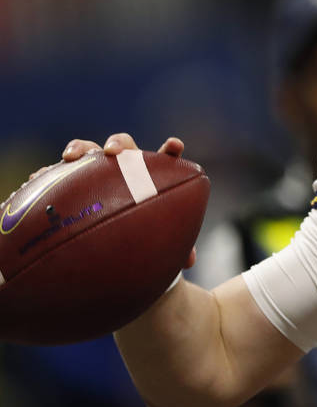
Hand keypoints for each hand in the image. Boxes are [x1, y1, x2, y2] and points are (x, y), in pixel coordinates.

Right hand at [56, 133, 195, 268]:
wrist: (118, 237)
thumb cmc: (146, 234)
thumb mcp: (160, 240)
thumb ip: (176, 246)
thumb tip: (189, 262)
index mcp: (152, 176)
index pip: (166, 159)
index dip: (171, 150)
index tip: (174, 145)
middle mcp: (125, 168)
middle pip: (124, 146)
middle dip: (119, 144)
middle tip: (113, 152)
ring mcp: (99, 171)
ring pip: (90, 151)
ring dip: (81, 148)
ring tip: (70, 156)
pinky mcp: (76, 180)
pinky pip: (62, 172)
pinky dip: (50, 172)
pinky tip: (37, 179)